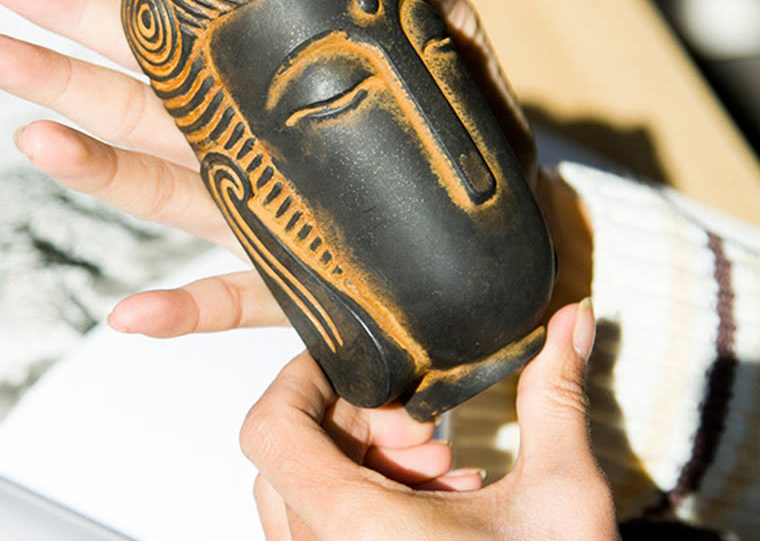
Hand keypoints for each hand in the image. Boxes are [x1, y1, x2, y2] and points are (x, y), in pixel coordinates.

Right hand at [0, 0, 553, 335]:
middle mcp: (251, 154)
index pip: (175, 53)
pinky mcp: (301, 287)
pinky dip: (182, 312)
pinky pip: (231, 302)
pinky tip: (133, 315)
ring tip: (34, 137)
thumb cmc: (467, 137)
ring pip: (164, 193)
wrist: (506, 230)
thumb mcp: (451, 48)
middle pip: (142, 111)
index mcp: (271, 97)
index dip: (103, 17)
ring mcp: (266, 221)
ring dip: (95, 170)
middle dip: (64, 71)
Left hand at [241, 301, 617, 539]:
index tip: (351, 366)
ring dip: (364, 460)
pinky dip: (364, 498)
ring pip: (302, 492)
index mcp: (358, 531)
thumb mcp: (562, 499)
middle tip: (421, 427)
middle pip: (290, 454)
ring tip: (439, 466)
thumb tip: (571, 322)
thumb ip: (555, 398)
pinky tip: (437, 499)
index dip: (301, 380)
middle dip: (357, 419)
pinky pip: (319, 531)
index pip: (270, 430)